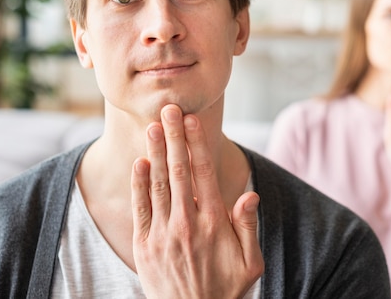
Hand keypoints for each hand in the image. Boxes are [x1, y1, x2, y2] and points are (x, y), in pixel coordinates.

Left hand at [130, 104, 263, 298]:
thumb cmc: (226, 288)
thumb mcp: (250, 262)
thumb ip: (248, 226)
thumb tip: (249, 193)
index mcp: (213, 223)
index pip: (203, 174)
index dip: (197, 144)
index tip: (191, 121)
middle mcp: (187, 223)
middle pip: (179, 171)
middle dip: (174, 137)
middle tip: (169, 109)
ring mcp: (163, 233)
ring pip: (158, 184)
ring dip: (156, 152)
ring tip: (152, 126)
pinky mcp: (145, 245)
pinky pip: (141, 207)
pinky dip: (139, 183)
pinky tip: (140, 161)